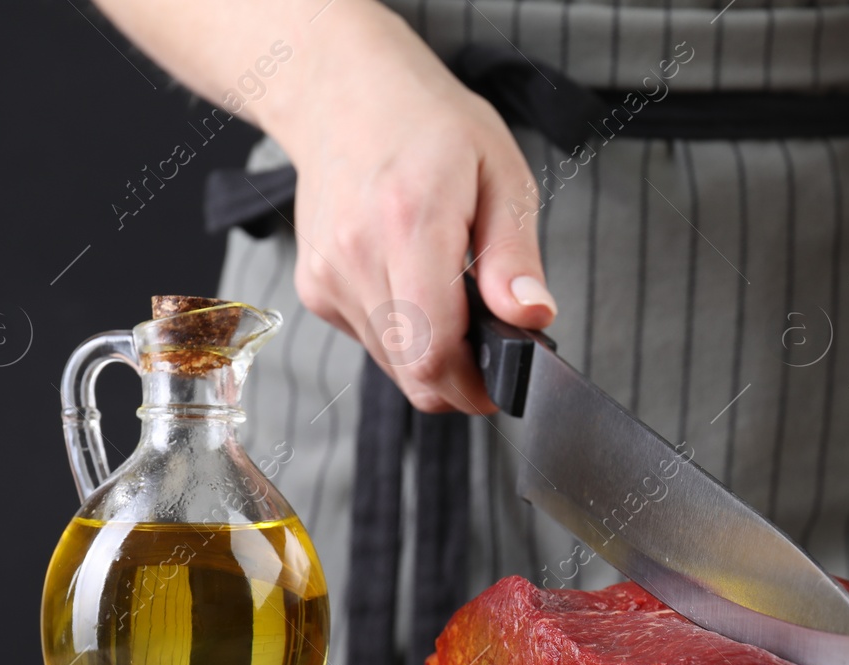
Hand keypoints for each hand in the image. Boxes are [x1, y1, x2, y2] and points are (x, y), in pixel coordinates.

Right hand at [275, 0, 555, 412]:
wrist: (343, 94)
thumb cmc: (430, 125)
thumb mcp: (502, 174)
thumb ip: (515, 256)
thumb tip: (533, 316)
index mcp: (410, 222)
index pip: (433, 351)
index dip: (475, 386)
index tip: (505, 383)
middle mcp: (357, 255)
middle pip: (412, 372)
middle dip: (461, 380)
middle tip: (492, 350)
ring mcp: (328, 276)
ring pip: (392, 365)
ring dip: (432, 356)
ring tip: (454, 301)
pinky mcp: (315, 289)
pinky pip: (371, 342)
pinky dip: (403, 334)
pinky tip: (415, 286)